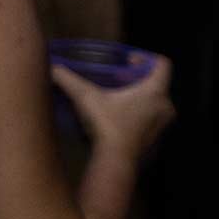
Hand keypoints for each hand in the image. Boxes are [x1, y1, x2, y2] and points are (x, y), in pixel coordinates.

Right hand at [51, 54, 175, 160]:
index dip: (146, 57)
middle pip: (158, 84)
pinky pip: (151, 121)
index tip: (128, 60)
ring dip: (139, 99)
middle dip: (139, 79)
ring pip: (156, 103)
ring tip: (117, 99)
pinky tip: (119, 120)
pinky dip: (139, 116)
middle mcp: (166, 107)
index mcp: (156, 92)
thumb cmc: (107, 126)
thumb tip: (53, 68)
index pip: (162, 64)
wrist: (116, 162)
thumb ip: (69, 80)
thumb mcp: (86, 98)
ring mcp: (164, 125)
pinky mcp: (158, 139)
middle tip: (119, 79)